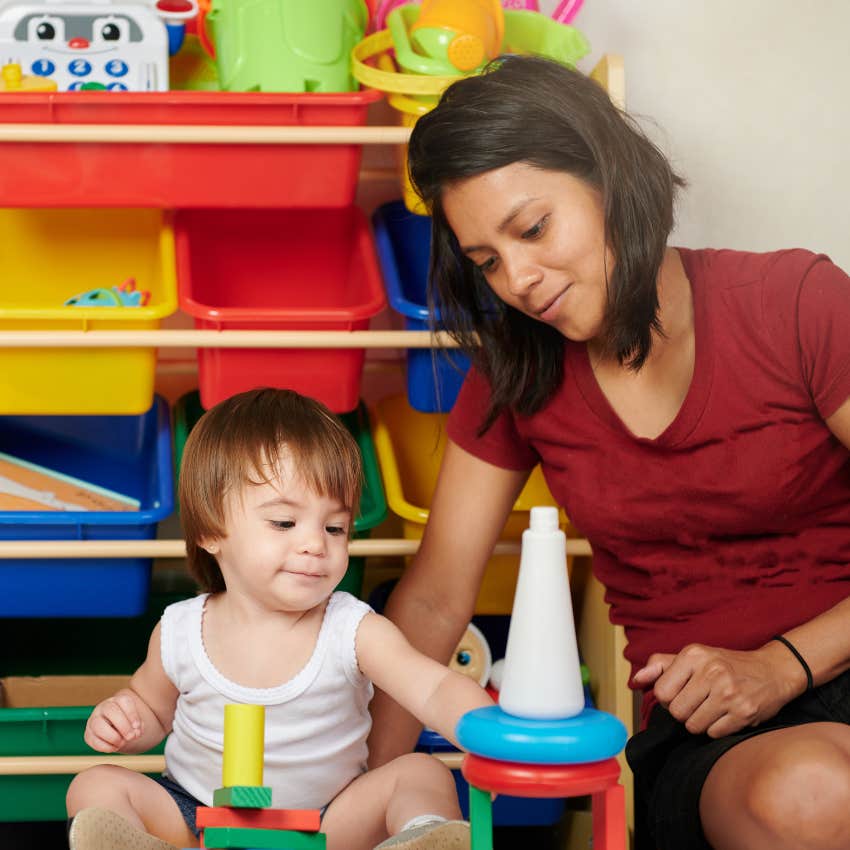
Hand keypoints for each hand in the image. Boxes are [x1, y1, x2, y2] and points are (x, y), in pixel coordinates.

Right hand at [84, 692, 143, 752]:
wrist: (114, 731)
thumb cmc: (127, 724)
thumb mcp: (134, 722)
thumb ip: (137, 727)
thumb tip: (135, 734)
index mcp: (117, 701)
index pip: (123, 701)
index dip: (132, 714)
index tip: (137, 726)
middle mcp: (103, 708)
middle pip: (110, 710)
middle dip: (123, 725)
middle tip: (131, 737)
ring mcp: (93, 721)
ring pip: (98, 725)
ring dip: (113, 737)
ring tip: (122, 743)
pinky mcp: (88, 735)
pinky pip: (94, 740)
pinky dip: (106, 747)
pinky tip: (114, 747)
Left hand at [632, 642, 805, 737]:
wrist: (773, 670)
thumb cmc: (726, 664)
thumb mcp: (693, 656)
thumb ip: (661, 665)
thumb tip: (635, 680)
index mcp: (694, 655)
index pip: (661, 691)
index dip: (668, 698)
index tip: (680, 693)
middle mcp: (711, 671)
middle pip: (676, 712)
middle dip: (683, 712)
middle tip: (697, 703)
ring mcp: (729, 693)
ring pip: (693, 726)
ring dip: (699, 722)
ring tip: (711, 708)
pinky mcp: (744, 713)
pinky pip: (713, 734)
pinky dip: (716, 729)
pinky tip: (726, 715)